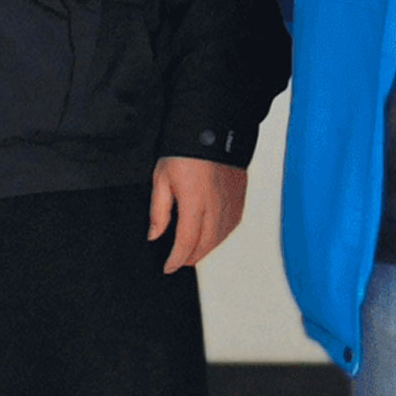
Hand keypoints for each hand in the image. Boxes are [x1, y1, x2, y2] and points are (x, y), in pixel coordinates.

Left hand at [146, 157, 247, 272]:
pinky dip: (222, 235)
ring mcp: (231, 201)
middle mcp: (216, 205)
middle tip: (179, 262)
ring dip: (207, 248)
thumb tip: (155, 235)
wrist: (214, 128)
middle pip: (206, 244)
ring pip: (221, 236)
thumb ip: (158, 211)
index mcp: (194, 202)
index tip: (168, 267)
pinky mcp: (240, 194)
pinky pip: (233, 223)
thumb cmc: (185, 151)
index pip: (187, 242)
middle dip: (191, 257)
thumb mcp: (161, 179)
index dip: (176, 259)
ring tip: (194, 251)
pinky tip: (213, 235)